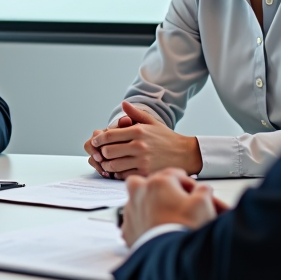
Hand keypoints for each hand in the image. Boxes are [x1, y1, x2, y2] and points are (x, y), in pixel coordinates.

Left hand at [88, 101, 202, 176]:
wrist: (185, 154)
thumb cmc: (166, 138)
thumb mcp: (152, 122)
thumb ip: (135, 113)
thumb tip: (123, 104)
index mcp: (138, 131)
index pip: (109, 135)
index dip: (98, 139)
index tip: (95, 142)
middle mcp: (139, 145)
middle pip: (108, 151)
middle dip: (102, 153)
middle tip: (101, 154)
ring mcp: (142, 161)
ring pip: (113, 165)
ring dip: (108, 164)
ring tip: (108, 162)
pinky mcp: (145, 173)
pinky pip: (123, 175)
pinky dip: (118, 174)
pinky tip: (119, 170)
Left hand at [119, 168, 227, 246]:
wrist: (170, 255)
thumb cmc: (184, 229)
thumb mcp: (203, 204)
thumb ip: (203, 191)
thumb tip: (203, 190)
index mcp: (159, 183)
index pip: (174, 174)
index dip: (187, 183)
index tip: (194, 191)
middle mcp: (141, 193)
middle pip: (147, 181)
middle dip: (159, 188)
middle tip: (171, 197)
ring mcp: (132, 211)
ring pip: (135, 200)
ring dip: (147, 203)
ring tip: (162, 214)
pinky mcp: (128, 229)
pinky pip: (132, 221)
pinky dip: (141, 223)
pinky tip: (152, 229)